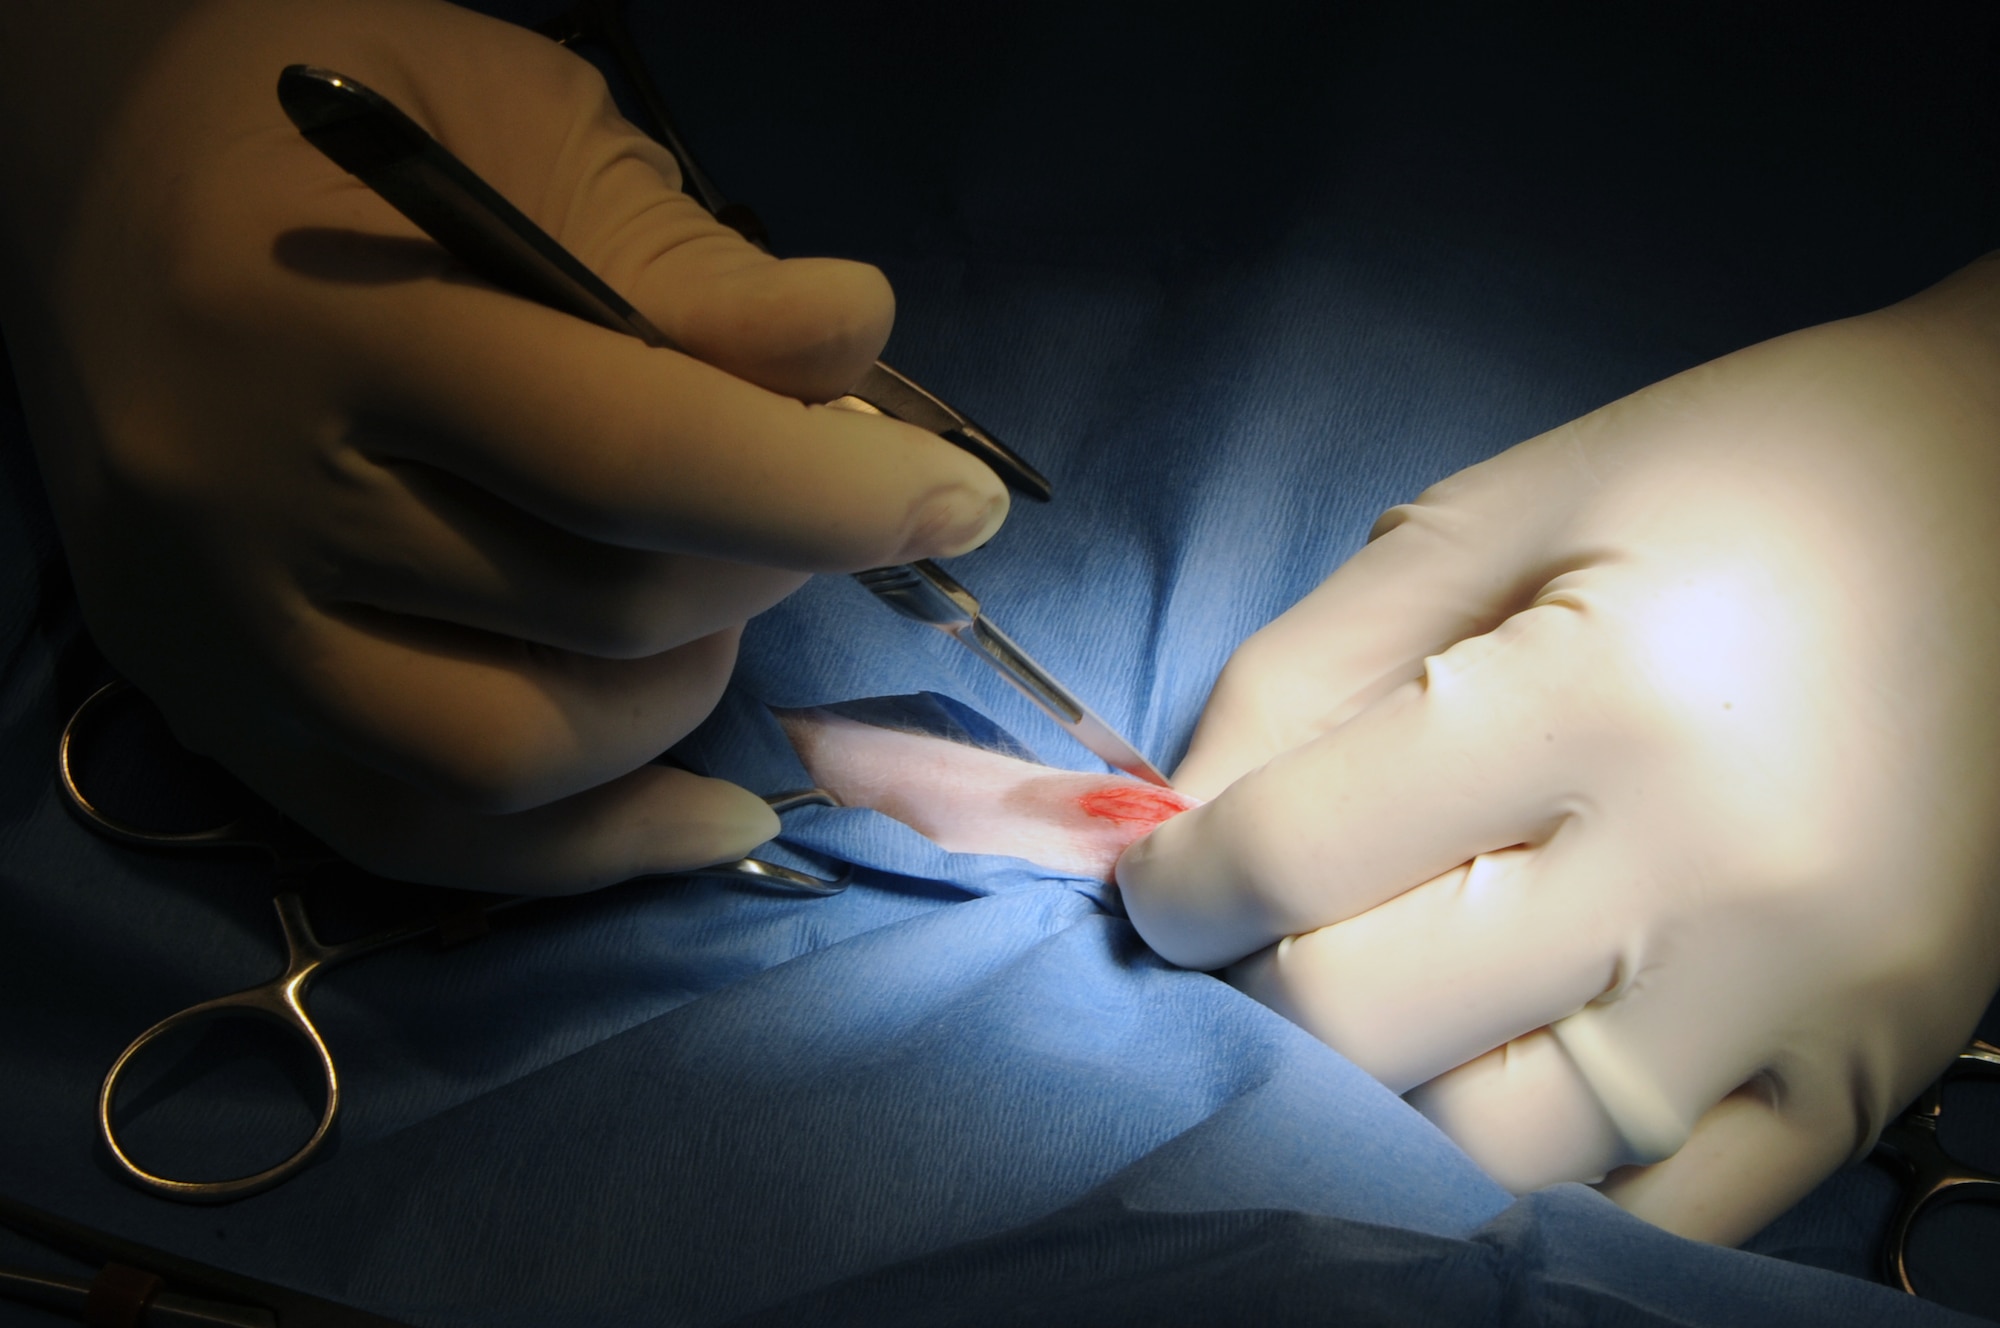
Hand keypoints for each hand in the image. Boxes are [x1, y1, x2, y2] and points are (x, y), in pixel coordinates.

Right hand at [0, 0, 1006, 889]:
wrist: (86, 169)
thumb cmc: (329, 124)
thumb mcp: (518, 124)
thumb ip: (679, 258)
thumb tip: (853, 344)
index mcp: (338, 319)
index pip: (633, 453)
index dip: (830, 493)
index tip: (958, 499)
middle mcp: (253, 499)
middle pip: (596, 613)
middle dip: (768, 574)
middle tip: (811, 508)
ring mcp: (218, 627)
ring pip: (511, 761)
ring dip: (678, 708)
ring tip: (711, 615)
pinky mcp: (208, 703)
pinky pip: (417, 839)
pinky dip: (588, 850)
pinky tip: (710, 817)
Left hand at [1117, 255, 1999, 1242]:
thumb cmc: (1746, 478)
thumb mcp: (1502, 512)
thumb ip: (1307, 670)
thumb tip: (1176, 828)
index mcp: (1609, 691)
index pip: (1298, 856)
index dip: (1178, 882)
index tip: (1158, 877)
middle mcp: (1718, 871)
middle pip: (1373, 1022)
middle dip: (1258, 984)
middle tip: (1258, 929)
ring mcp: (1812, 999)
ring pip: (1497, 1148)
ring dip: (1385, 1088)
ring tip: (1380, 990)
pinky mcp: (1878, 1068)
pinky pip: (1663, 1210)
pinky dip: (1538, 1167)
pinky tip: (1498, 1068)